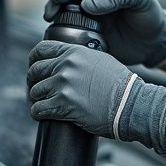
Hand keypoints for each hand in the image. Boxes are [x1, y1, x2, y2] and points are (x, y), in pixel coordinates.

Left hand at [27, 41, 165, 155]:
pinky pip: (38, 109)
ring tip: (43, 106)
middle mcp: (66, 65)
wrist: (132, 104)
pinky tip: (43, 116)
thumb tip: (67, 63)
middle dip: (33, 83)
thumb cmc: (121, 86)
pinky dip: (38, 114)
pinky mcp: (63, 104)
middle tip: (38, 92)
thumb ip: (81, 58)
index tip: (34, 69)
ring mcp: (63, 84)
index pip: (42, 50)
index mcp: (74, 52)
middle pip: (35, 71)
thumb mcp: (101, 60)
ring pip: (35, 91)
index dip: (33, 60)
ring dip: (37, 100)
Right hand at [43, 0, 165, 67]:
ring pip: (63, 10)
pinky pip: (68, 31)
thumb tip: (86, 4)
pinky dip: (60, 32)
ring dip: (54, 14)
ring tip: (50, 22)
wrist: (155, 43)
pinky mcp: (86, 34)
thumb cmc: (149, 15)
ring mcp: (87, 17)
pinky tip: (57, 37)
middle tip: (50, 13)